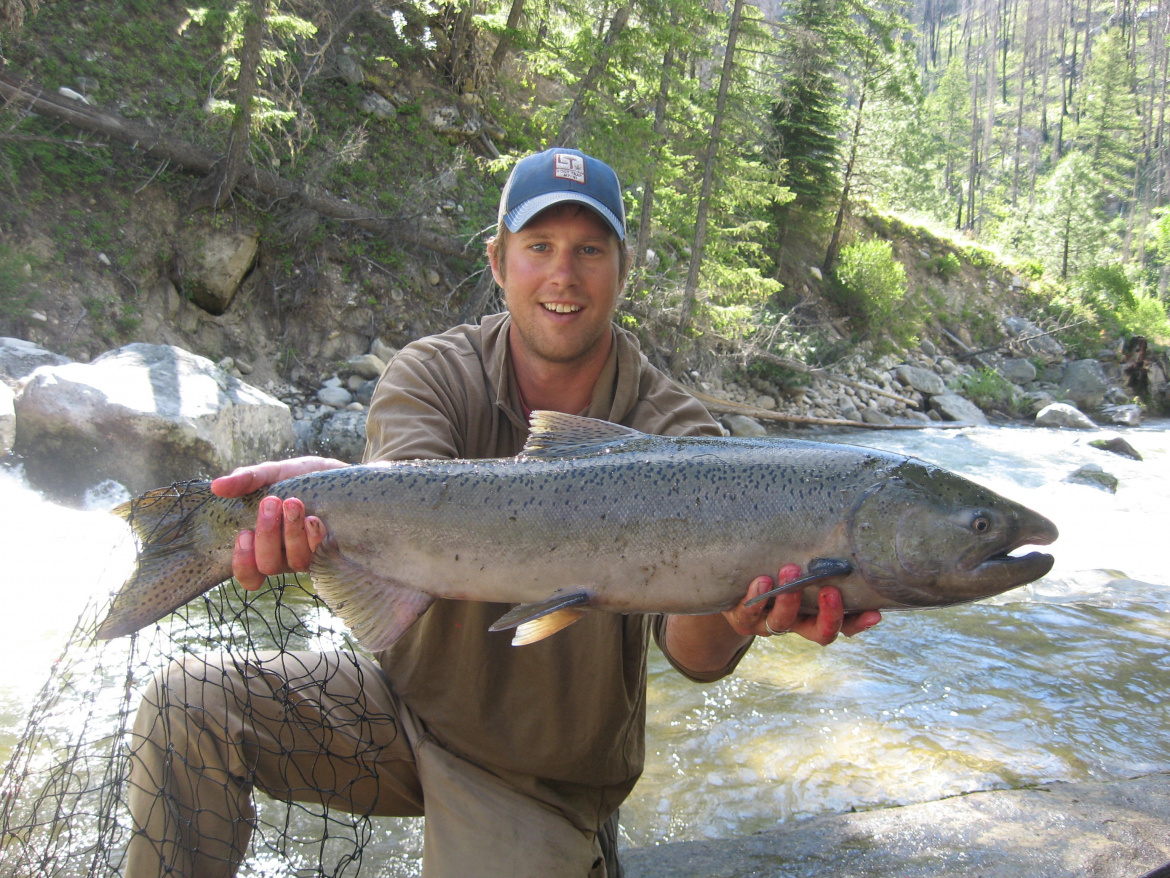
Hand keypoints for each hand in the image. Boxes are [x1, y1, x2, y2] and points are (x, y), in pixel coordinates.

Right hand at [211, 456, 344, 590]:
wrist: (343, 473)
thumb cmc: (302, 478)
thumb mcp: (273, 473)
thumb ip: (246, 480)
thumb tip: (217, 486)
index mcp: (265, 545)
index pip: (249, 574)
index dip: (243, 562)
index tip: (244, 533)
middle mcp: (287, 556)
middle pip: (269, 565)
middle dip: (267, 534)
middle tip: (271, 502)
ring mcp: (311, 555)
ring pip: (296, 561)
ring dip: (292, 532)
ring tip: (293, 502)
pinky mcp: (334, 549)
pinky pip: (322, 555)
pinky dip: (315, 537)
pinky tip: (314, 518)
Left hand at [722, 564, 881, 645]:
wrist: (732, 581)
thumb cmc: (774, 565)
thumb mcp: (798, 564)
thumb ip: (818, 556)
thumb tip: (846, 528)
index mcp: (815, 615)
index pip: (844, 625)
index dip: (859, 623)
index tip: (874, 613)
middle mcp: (795, 623)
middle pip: (819, 633)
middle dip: (828, 614)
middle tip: (829, 590)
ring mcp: (768, 623)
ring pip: (782, 623)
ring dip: (789, 598)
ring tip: (790, 570)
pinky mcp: (743, 617)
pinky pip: (749, 612)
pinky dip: (756, 597)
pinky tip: (761, 580)